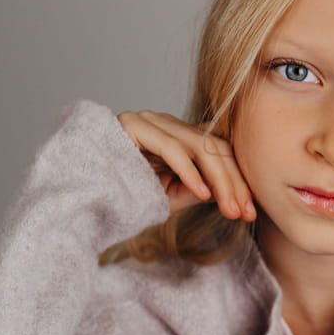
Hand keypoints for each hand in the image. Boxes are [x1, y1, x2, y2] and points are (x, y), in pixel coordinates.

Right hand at [116, 110, 256, 220]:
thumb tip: (232, 193)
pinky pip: (171, 148)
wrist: (82, 194)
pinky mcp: (133, 126)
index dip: (238, 181)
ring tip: (229, 209)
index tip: (251, 211)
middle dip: (234, 183)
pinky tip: (203, 195)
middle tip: (245, 213)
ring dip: (219, 181)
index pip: (219, 152)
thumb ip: (199, 189)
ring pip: (199, 147)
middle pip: (214, 147)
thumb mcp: (171, 196)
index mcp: (177, 136)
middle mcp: (166, 123)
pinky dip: (190, 173)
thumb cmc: (125, 195)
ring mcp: (149, 120)